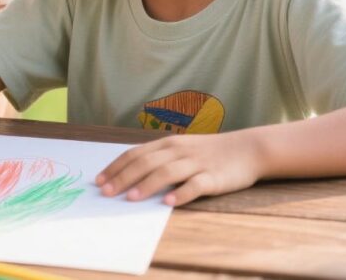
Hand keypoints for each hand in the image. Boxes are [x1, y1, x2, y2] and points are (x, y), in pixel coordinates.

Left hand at [96, 130, 264, 205]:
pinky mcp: (214, 178)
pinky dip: (181, 193)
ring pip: (167, 172)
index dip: (116, 167)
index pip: (136, 154)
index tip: (99, 180)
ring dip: (147, 185)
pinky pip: (196, 185)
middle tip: (107, 192)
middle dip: (124, 177)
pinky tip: (169, 202)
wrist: (247, 149)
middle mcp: (179, 151)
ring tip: (131, 198)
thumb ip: (158, 158)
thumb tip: (129, 173)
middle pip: (146, 163)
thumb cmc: (208, 152)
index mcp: (168, 144)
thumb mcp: (180, 149)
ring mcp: (197, 164)